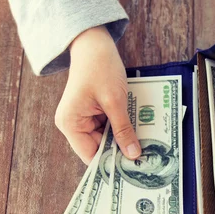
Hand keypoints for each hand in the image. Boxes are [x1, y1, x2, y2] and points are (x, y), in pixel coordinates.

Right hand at [55, 26, 140, 164]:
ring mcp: (81, 119)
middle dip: (119, 149)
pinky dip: (120, 127)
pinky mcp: (91, 113)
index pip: (90, 156)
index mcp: (70, 124)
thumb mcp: (115, 101)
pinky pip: (107, 127)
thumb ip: (123, 130)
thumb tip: (132, 155)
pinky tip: (134, 127)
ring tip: (142, 140)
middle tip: (144, 155)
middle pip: (98, 148)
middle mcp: (72, 124)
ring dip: (122, 137)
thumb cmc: (100, 68)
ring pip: (105, 139)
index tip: (132, 168)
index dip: (111, 163)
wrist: (94, 44)